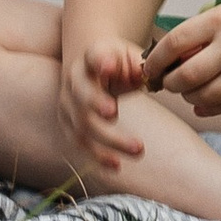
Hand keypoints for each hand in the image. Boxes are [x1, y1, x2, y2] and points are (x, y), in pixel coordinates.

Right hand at [59, 28, 148, 172]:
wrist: (90, 66)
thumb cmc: (117, 62)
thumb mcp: (129, 56)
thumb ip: (140, 66)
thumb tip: (151, 77)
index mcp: (91, 55)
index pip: (93, 55)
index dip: (100, 61)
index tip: (109, 65)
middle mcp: (75, 78)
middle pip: (81, 92)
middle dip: (95, 102)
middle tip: (113, 112)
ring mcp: (68, 102)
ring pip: (81, 124)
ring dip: (108, 139)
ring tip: (138, 148)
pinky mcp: (68, 124)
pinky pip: (80, 144)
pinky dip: (97, 157)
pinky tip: (117, 166)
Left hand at [141, 0, 220, 115]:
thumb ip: (204, 32)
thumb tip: (171, 55)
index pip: (175, 42)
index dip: (156, 59)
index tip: (149, 67)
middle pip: (186, 75)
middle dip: (170, 84)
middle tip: (166, 83)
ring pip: (205, 96)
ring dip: (189, 98)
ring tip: (187, 91)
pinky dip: (209, 108)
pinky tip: (203, 104)